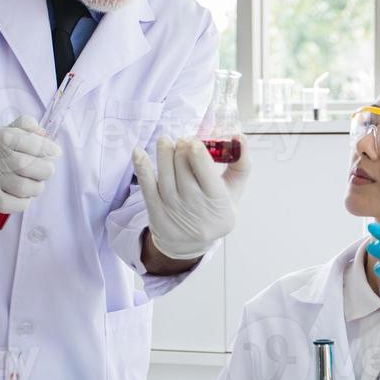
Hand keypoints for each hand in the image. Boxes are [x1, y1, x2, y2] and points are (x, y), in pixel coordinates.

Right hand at [0, 116, 59, 212]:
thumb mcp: (5, 133)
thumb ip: (26, 125)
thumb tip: (43, 133)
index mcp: (0, 137)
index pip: (33, 142)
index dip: (48, 148)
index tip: (55, 151)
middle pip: (33, 166)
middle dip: (45, 169)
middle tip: (43, 170)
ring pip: (29, 188)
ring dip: (36, 187)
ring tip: (30, 183)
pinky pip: (21, 204)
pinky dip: (25, 201)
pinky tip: (18, 194)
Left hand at [132, 136, 251, 259]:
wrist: (190, 243)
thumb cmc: (215, 210)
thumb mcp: (234, 191)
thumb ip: (240, 164)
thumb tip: (239, 136)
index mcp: (218, 202)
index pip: (208, 176)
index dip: (198, 156)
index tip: (194, 141)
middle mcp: (195, 207)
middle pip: (184, 172)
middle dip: (181, 151)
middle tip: (182, 140)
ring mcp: (174, 210)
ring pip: (166, 177)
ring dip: (163, 154)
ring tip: (165, 141)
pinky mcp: (156, 212)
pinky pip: (147, 188)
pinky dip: (142, 169)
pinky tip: (138, 153)